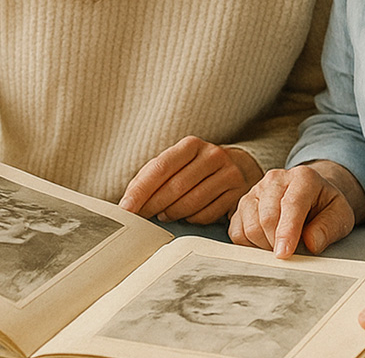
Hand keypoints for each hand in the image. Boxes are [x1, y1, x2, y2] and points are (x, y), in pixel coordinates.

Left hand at [118, 136, 262, 224]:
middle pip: (176, 187)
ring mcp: (228, 174)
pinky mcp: (238, 194)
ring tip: (164, 215)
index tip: (126, 208)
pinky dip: (193, 219)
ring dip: (173, 214)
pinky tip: (187, 216)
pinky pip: (208, 214)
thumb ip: (150, 177)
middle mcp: (213, 155)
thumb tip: (127, 201)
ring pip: (192, 202)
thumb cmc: (195, 169)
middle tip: (142, 218)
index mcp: (191, 145)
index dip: (141, 190)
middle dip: (154, 206)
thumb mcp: (175, 164)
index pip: (160, 167)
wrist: (238, 166)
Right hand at [229, 161, 361, 256]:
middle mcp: (275, 179)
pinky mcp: (242, 205)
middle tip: (291, 254)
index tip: (284, 254)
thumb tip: (311, 243)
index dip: (287, 232)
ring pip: (249, 226)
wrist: (312, 194)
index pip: (291, 205)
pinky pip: (237, 231)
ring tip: (281, 245)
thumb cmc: (325, 206)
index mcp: (302, 177)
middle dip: (277, 243)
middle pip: (266, 217)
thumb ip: (329, 228)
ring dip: (264, 245)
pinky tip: (266, 242)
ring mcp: (255, 191)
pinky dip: (249, 244)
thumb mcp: (340, 215)